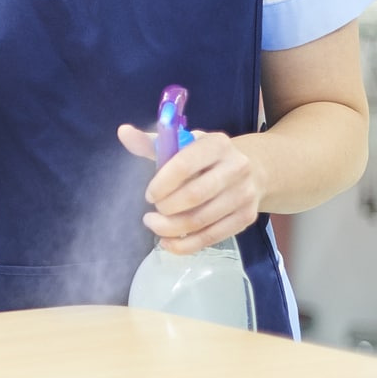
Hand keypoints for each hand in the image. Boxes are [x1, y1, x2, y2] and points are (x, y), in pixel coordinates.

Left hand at [117, 124, 264, 254]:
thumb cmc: (205, 157)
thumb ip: (150, 143)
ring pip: (202, 220)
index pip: (185, 164)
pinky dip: (186, 245)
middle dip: (166, 208)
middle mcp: (236, 167)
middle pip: (195, 195)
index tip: (149, 194)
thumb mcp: (181, 144)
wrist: (253, 170)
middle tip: (150, 213)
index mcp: (217, 144)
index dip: (162, 183)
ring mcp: (244, 194)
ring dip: (171, 228)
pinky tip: (168, 242)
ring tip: (154, 225)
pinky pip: (212, 237)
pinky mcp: (246, 217)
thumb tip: (123, 132)